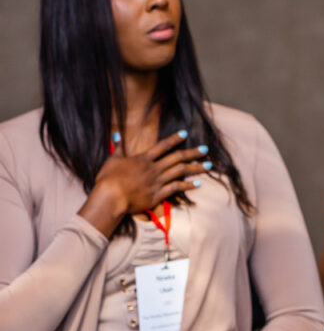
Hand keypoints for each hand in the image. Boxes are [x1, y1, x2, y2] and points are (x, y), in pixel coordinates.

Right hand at [79, 131, 209, 236]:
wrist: (111, 196)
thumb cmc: (108, 178)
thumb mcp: (112, 159)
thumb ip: (117, 147)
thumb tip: (116, 134)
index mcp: (144, 159)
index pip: (163, 146)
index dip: (174, 139)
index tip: (185, 133)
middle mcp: (154, 168)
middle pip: (177, 158)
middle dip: (193, 153)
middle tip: (206, 149)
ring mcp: (157, 182)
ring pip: (181, 172)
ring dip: (196, 168)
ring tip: (208, 166)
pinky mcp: (158, 195)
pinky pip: (177, 189)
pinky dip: (188, 186)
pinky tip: (199, 184)